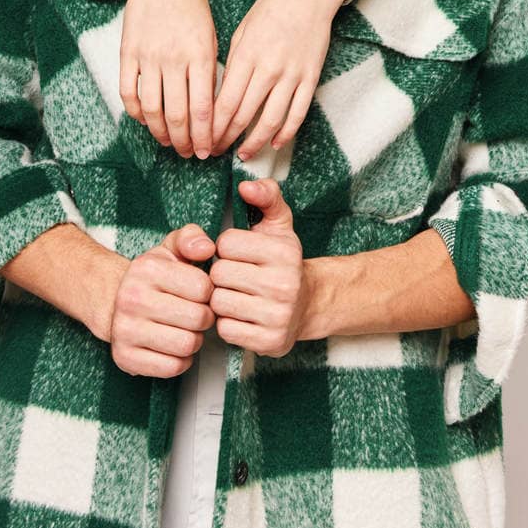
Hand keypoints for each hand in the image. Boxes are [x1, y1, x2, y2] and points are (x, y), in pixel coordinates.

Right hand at [106, 221, 216, 377]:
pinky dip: (181, 360)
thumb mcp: (170, 248)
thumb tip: (207, 248)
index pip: (203, 287)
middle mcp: (131, 299)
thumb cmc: (151, 277)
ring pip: (187, 345)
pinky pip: (172, 367)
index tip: (199, 292)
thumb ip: (191, 238)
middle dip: (204, 317)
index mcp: (146, 269)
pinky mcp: (125, 357)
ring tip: (186, 329)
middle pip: (197, 318)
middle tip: (196, 313)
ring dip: (194, 340)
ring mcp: (125, 330)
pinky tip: (173, 345)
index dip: (209, 291)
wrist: (112, 300)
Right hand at [120, 0, 217, 157]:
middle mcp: (173, 58)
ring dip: (160, 133)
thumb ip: (210, 72)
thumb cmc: (192, 7)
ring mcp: (148, 57)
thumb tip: (210, 111)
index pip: (203, 108)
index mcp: (200, 54)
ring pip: (151, 109)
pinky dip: (136, 113)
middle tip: (188, 154)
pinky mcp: (128, 53)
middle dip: (184, 141)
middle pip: (178, 114)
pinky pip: (128, 92)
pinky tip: (145, 121)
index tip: (208, 151)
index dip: (205, 136)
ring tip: (168, 143)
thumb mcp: (212, 36)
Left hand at [209, 179, 308, 356]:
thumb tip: (246, 186)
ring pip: (218, 302)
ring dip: (222, 299)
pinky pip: (225, 329)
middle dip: (222, 274)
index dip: (227, 247)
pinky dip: (228, 323)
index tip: (240, 253)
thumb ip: (266, 195)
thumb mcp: (279, 223)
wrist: (309, 304)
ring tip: (237, 295)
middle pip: (219, 274)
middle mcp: (284, 284)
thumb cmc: (284, 262)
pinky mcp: (269, 341)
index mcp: (283, 252)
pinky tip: (242, 315)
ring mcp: (277, 315)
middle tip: (236, 276)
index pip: (226, 243)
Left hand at [210, 0, 346, 158]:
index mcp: (246, 56)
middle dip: (227, 138)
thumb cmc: (271, 10)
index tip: (205, 139)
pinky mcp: (310, 79)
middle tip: (217, 152)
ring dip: (255, 142)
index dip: (212, 127)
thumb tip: (221, 95)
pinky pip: (298, 113)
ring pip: (271, 120)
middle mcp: (268, 69)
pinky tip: (275, 143)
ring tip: (243, 154)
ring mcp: (292, 76)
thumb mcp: (241, 32)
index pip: (225, 102)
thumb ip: (232, 64)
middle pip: (243, 115)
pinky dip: (286, 133)